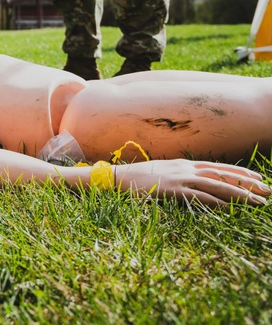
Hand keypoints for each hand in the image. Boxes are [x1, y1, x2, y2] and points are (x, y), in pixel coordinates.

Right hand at [114, 159, 269, 208]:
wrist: (116, 178)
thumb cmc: (137, 178)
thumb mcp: (162, 173)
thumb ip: (178, 176)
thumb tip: (191, 183)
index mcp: (183, 164)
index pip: (217, 167)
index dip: (238, 172)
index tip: (256, 177)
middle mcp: (185, 169)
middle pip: (222, 174)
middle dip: (247, 182)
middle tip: (267, 190)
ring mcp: (179, 179)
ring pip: (217, 185)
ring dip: (240, 194)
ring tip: (258, 201)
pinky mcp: (172, 190)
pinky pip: (200, 197)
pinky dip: (217, 202)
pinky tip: (231, 208)